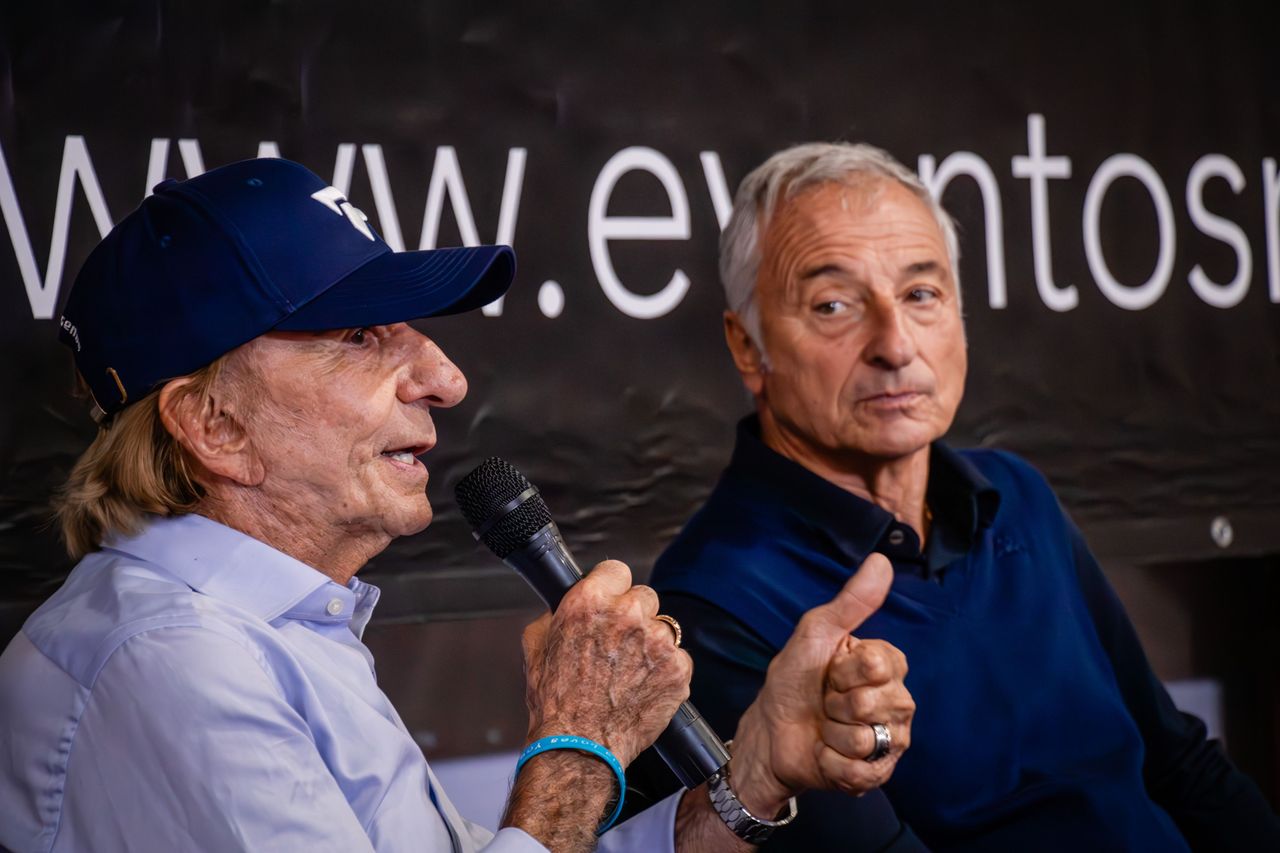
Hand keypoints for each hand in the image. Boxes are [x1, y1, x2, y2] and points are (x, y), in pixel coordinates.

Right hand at [519, 559, 691, 765]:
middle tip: (620, 643)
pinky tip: (645, 686)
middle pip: (644, 597)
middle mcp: (627, 615)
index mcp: (590, 602)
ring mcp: (657, 642)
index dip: (612, 587)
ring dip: (651, 644)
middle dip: (633, 616)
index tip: (612, 600)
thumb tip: (565, 605)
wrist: (579, 746)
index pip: (616, 569)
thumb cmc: (555, 702)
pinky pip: (679, 658)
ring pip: (663, 627)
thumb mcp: (536, 646)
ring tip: (631, 671)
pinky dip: (667, 671)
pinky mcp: (678, 669)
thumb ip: (555, 615)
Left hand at [727, 553, 909, 813]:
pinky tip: (826, 753)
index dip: (843, 669)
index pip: (878, 664)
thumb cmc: (794, 680)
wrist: (769, 732)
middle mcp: (898, 702)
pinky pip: (858, 769)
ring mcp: (891, 740)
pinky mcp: (877, 774)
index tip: (829, 671)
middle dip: (835, 702)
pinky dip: (830, 761)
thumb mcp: (815, 634)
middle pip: (874, 702)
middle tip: (825, 701)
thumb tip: (881, 561)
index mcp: (887, 666)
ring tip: (825, 727)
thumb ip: (851, 601)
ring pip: (865, 738)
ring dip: (831, 733)